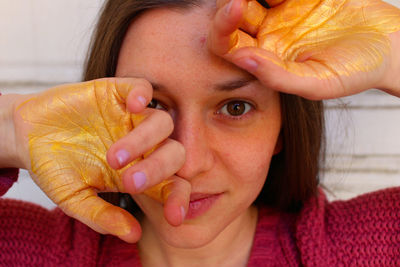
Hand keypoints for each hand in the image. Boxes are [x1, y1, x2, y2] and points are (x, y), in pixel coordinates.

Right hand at [13, 78, 187, 242]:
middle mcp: (143, 145)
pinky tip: (133, 105)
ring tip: (114, 156)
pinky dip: (144, 95)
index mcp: (139, 171)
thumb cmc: (54, 169)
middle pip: (174, 153)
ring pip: (162, 123)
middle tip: (129, 182)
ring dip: (144, 141)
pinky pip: (144, 88)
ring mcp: (131, 117)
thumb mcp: (75, 198)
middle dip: (158, 169)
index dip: (178, 198)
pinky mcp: (117, 92)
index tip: (175, 216)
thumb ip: (103, 215)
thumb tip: (134, 236)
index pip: (172, 184)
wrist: (27, 136)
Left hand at [209, 0, 399, 98]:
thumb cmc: (356, 70)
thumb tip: (242, 59)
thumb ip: (279, 77)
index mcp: (266, 59)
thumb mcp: (318, 83)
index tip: (238, 5)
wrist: (390, 45)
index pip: (227, 45)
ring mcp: (282, 11)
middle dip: (229, 1)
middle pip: (231, 14)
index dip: (223, 27)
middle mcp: (268, 34)